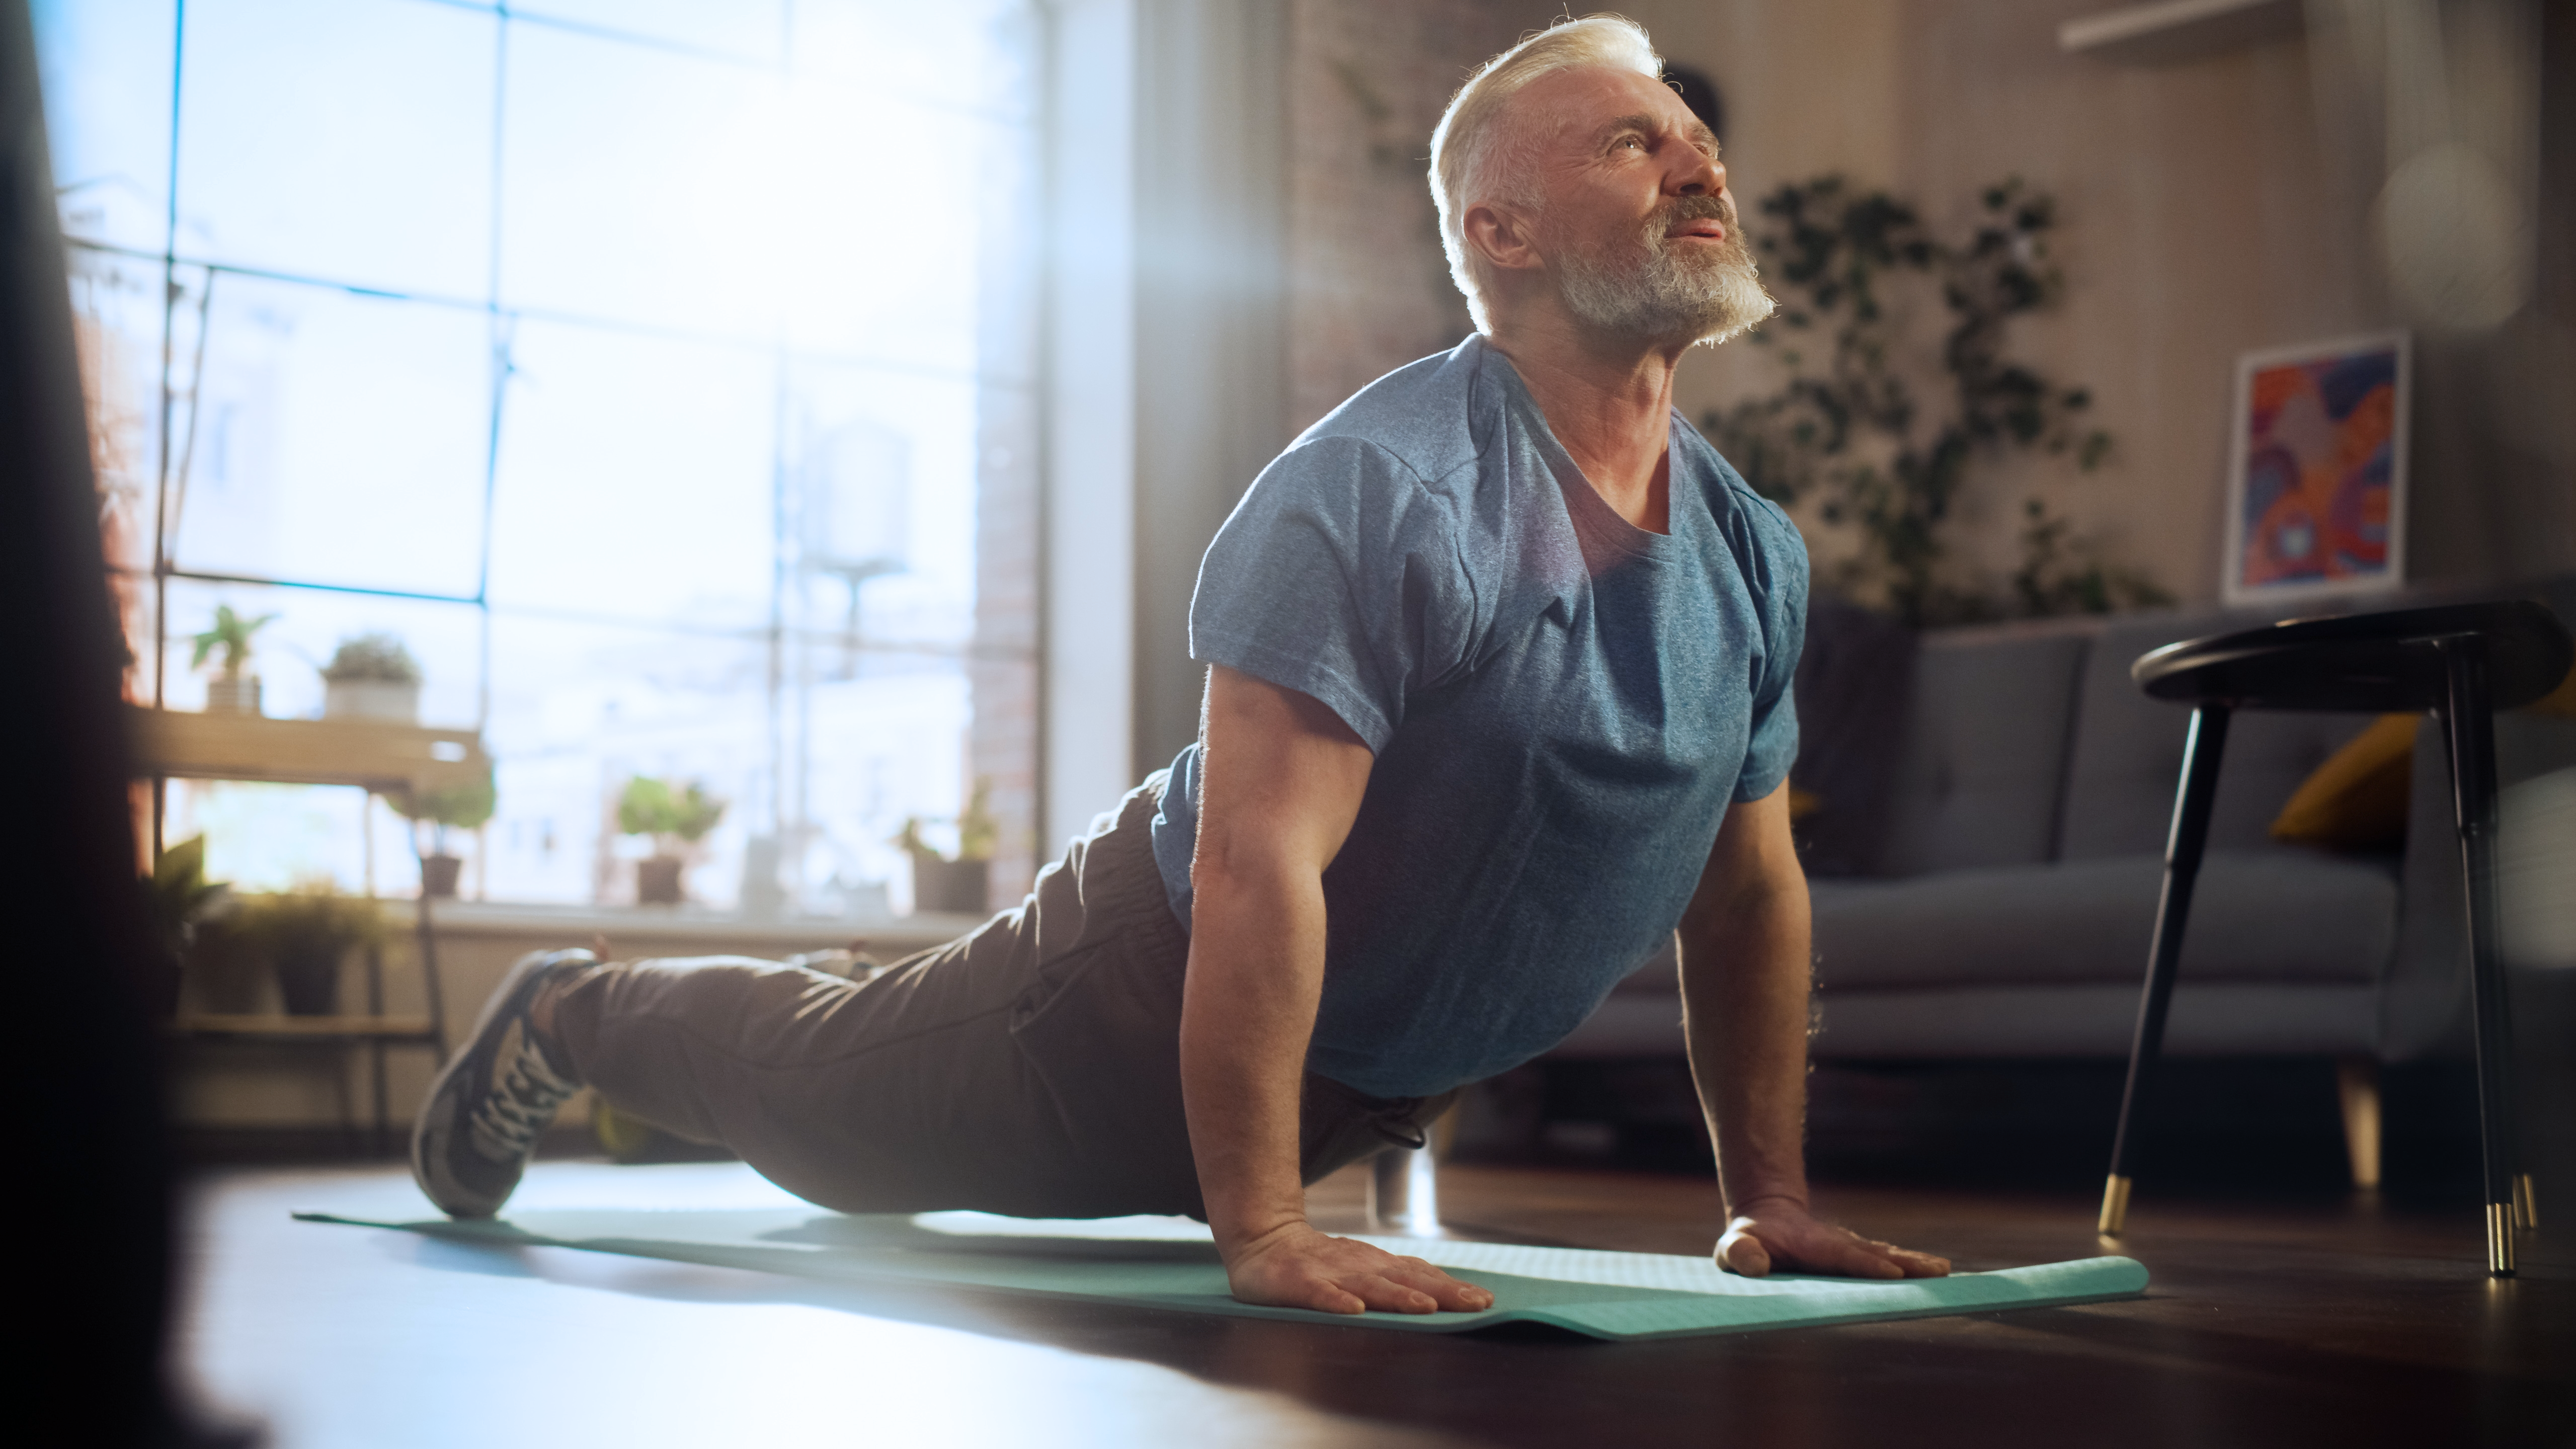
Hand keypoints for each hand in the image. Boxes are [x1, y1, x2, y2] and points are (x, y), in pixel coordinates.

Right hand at [1221, 1220, 1495, 1314]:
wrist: (1263, 1239)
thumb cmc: (1318, 1261)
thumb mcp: (1362, 1267)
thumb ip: (1396, 1278)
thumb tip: (1443, 1293)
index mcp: (1376, 1264)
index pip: (1421, 1275)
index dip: (1453, 1287)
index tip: (1485, 1299)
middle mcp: (1360, 1266)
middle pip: (1407, 1280)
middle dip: (1443, 1292)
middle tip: (1476, 1304)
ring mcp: (1330, 1273)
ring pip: (1370, 1285)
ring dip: (1399, 1296)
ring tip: (1426, 1307)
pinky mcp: (1299, 1282)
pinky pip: (1320, 1294)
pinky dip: (1337, 1301)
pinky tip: (1354, 1311)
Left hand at [1715, 1195, 1950, 1279]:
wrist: (1763, 1219)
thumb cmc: (1746, 1240)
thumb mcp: (1733, 1246)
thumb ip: (1739, 1252)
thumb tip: (1755, 1263)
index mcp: (1814, 1247)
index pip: (1845, 1257)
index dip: (1868, 1264)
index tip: (1895, 1272)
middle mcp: (1839, 1246)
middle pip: (1876, 1255)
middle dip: (1907, 1264)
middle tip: (1940, 1271)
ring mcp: (1850, 1251)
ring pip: (1887, 1256)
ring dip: (1916, 1264)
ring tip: (1945, 1271)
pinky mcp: (1856, 1257)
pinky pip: (1887, 1262)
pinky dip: (1911, 1267)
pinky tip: (1934, 1272)